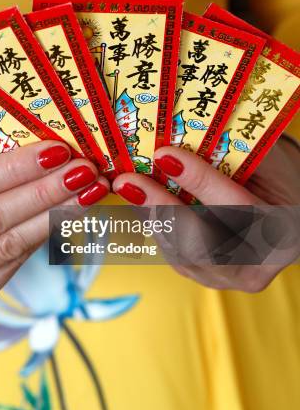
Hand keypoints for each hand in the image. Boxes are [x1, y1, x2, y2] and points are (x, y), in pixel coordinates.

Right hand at [0, 141, 108, 316]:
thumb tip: (34, 154)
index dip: (14, 169)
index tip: (56, 150)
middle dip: (45, 192)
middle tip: (85, 171)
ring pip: (8, 247)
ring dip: (54, 216)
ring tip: (87, 193)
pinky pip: (10, 265)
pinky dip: (39, 237)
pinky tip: (64, 217)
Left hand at [112, 139, 299, 291]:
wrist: (284, 214)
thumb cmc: (275, 180)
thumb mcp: (265, 162)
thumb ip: (231, 154)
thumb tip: (181, 133)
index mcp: (283, 230)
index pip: (236, 207)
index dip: (198, 181)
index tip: (164, 155)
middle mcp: (257, 264)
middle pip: (200, 242)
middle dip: (160, 207)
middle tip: (127, 181)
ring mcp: (229, 277)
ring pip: (179, 250)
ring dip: (148, 215)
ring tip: (125, 186)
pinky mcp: (203, 275)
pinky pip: (172, 252)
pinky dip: (152, 224)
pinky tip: (137, 200)